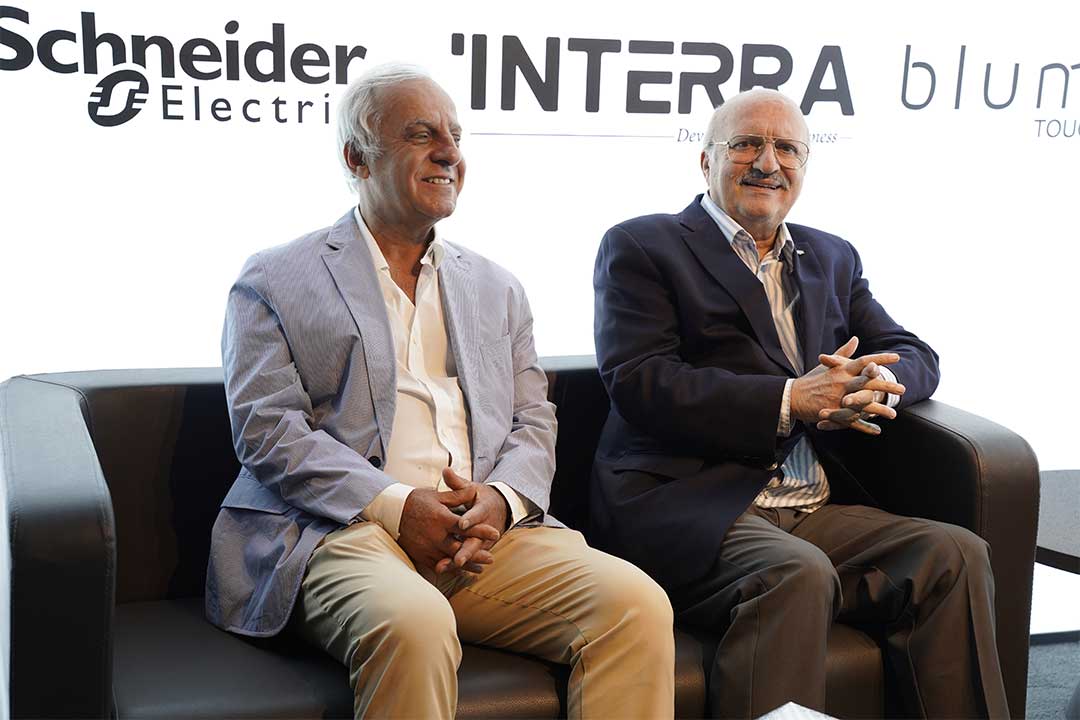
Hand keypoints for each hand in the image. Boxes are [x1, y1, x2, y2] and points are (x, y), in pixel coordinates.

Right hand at [397, 480, 499, 575]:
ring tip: (480, 569)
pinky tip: (460, 571)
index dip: (481, 530)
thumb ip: (457, 495)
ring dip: (466, 565)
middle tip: (491, 558)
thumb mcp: (437, 495)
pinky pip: (437, 564)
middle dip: (476, 554)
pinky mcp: (420, 555)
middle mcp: (434, 535)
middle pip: (459, 548)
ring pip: (449, 559)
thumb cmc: (417, 501)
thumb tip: (474, 490)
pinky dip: (450, 568)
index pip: (465, 526)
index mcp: (441, 518)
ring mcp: (427, 547)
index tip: (495, 533)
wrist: (393, 512)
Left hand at [435, 468, 508, 574]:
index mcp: (483, 509)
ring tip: (443, 567)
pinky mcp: (479, 549)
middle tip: (457, 560)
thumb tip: (446, 470)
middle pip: (476, 541)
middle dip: (466, 551)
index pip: (478, 514)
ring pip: (471, 553)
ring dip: (458, 561)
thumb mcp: (470, 488)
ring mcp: (484, 541)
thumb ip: (457, 483)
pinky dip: (456, 564)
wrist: (499, 508)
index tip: (462, 523)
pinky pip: (469, 559)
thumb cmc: (479, 497)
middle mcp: (486, 527)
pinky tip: (443, 569)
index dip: (471, 519)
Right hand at [790, 336, 904, 434]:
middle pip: (868, 383)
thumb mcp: (827, 364)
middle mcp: (842, 383)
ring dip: (880, 410)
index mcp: (841, 370)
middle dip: (886, 386)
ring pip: (863, 404)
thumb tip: (856, 339)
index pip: (864, 361)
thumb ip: (844, 353)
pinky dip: (865, 426)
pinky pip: (852, 421)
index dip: (881, 359)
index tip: (897, 358)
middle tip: (902, 389)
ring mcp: (838, 398)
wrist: (794, 396)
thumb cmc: (812, 379)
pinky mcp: (834, 413)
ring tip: (894, 414)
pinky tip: (877, 430)